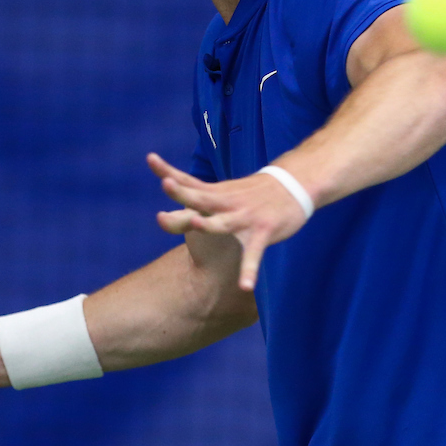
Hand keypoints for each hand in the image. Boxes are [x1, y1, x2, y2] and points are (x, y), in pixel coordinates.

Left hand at [147, 153, 311, 290]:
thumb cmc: (250, 194)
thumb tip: (163, 219)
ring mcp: (245, 217)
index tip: (150, 158)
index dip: (168, 171)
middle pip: (200, 198)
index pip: (188, 181)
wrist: (294, 184)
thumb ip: (194, 208)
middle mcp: (227, 203)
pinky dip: (250, 270)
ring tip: (195, 224)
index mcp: (216, 193)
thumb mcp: (223, 196)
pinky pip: (254, 253)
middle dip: (183, 193)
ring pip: (223, 222)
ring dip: (209, 223)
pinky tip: (245, 286)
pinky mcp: (264, 231)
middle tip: (166, 184)